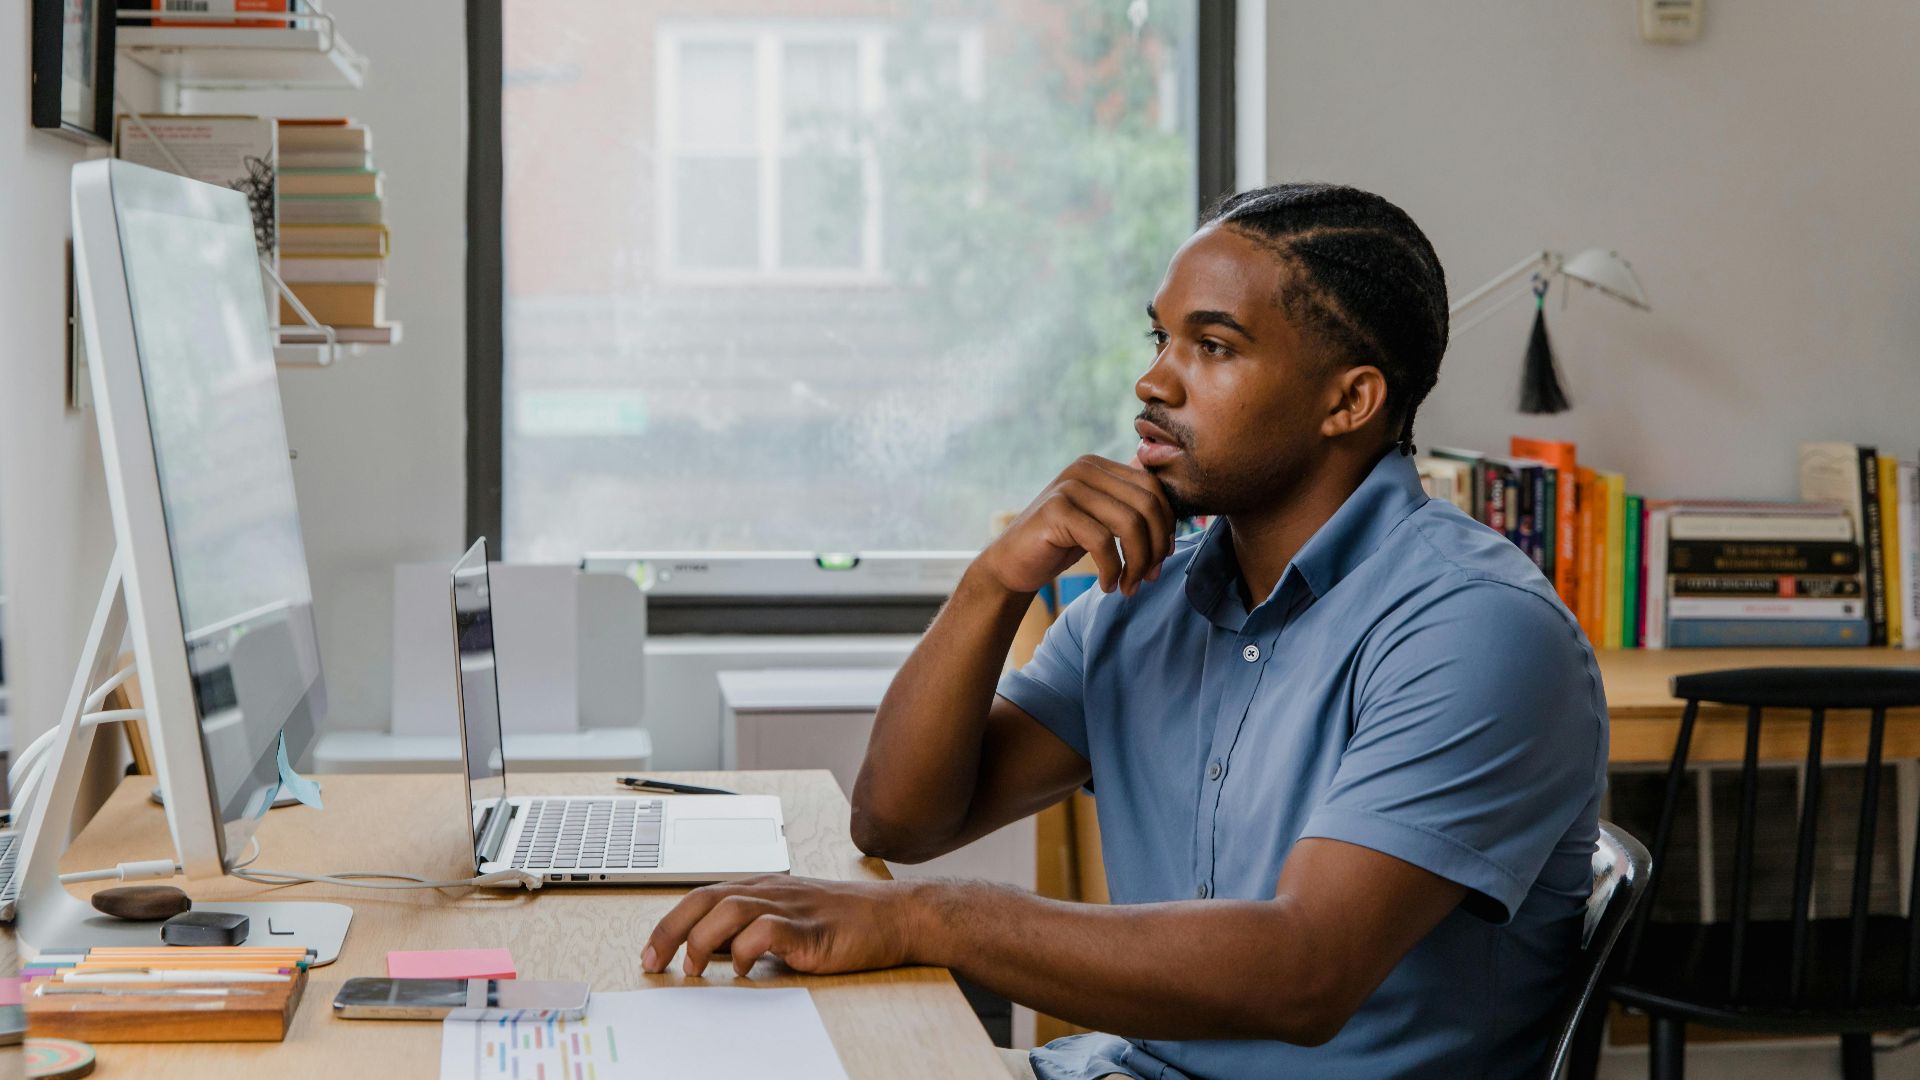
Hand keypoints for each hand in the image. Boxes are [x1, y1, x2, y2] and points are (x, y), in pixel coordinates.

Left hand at [641, 876, 924, 977]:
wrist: (895, 916)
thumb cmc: (843, 921)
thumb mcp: (789, 919)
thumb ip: (751, 930)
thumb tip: (707, 952)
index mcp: (762, 887)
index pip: (702, 895)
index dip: (670, 923)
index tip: (649, 953)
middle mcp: (771, 891)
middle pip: (706, 898)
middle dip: (671, 931)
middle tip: (654, 963)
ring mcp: (791, 908)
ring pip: (729, 909)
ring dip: (702, 940)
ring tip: (693, 970)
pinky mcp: (811, 930)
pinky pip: (767, 931)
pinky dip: (745, 949)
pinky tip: (743, 969)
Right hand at [977, 454, 1174, 596]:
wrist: (1012, 564)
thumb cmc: (1061, 544)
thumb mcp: (1100, 522)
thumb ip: (1128, 509)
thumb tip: (1175, 516)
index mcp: (1099, 466)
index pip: (1153, 488)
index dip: (1166, 526)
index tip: (1161, 559)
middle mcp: (1085, 468)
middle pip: (1146, 505)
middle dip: (1155, 548)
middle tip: (1149, 578)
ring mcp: (1069, 487)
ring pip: (1129, 523)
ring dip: (1137, 563)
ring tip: (1129, 587)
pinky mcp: (1055, 511)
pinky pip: (1102, 541)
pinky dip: (1112, 570)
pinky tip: (1107, 585)